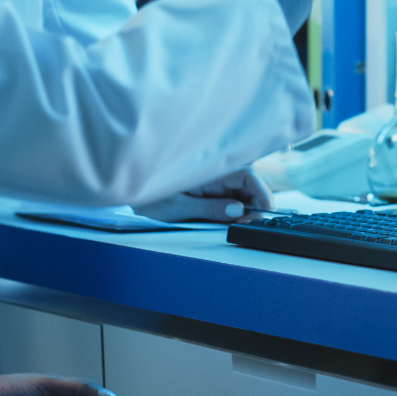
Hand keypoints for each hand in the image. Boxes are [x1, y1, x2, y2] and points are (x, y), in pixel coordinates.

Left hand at [141, 170, 268, 221]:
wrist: (131, 193)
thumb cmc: (150, 197)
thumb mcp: (179, 207)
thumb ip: (210, 209)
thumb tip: (239, 211)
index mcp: (211, 170)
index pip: (249, 176)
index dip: (262, 193)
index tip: (265, 213)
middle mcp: (217, 174)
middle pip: (251, 184)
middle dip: (256, 204)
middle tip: (249, 225)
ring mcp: (216, 183)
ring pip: (244, 193)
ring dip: (246, 209)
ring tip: (239, 225)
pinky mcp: (212, 192)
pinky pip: (232, 199)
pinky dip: (235, 211)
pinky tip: (231, 222)